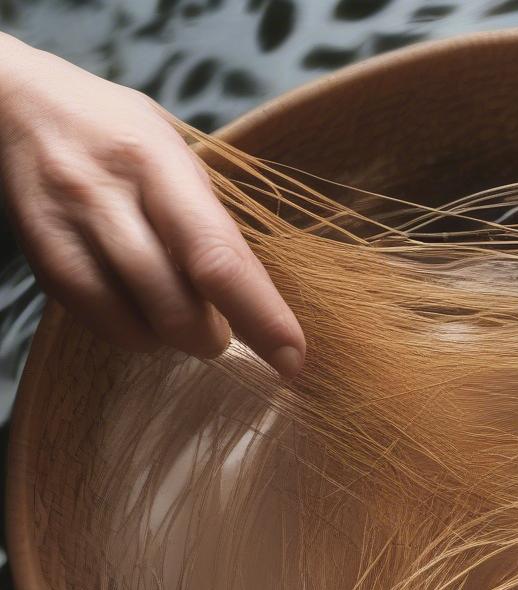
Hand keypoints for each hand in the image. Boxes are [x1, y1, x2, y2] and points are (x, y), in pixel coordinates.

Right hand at [0, 33, 303, 374]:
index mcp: (159, 165)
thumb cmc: (123, 136)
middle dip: (212, 338)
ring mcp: (69, 228)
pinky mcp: (40, 258)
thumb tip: (260, 300)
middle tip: (222, 333)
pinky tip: (140, 314)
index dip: (261, 317)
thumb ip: (213, 222)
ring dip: (173, 339)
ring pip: (135, 323)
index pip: (219, 257)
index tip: (291, 358)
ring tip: (180, 319)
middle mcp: (109, 195)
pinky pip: (97, 322)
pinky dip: (131, 334)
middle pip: (175, 304)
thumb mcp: (179, 157)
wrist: (19, 103)